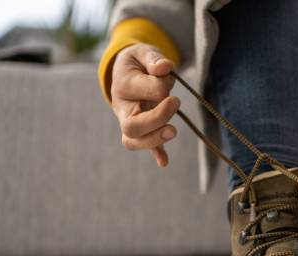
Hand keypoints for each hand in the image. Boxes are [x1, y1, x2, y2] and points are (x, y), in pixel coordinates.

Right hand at [111, 43, 179, 166]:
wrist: (130, 72)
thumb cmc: (139, 62)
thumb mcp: (143, 52)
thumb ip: (153, 58)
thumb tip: (165, 67)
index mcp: (122, 85)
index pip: (138, 90)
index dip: (157, 86)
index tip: (167, 76)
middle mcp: (122, 108)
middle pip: (131, 126)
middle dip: (156, 118)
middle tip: (175, 102)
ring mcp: (130, 122)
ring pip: (133, 140)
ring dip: (155, 138)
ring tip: (173, 130)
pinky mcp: (143, 131)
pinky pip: (146, 146)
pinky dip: (156, 153)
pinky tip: (164, 161)